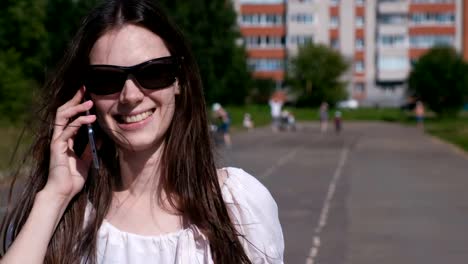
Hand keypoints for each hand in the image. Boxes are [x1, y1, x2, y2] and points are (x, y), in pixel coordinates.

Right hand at [43, 87, 96, 202]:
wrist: (65, 192)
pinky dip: (80, 123)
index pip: (70, 115)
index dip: (77, 104)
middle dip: (74, 99)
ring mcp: (57, 140)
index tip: (87, 94)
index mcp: (66, 138)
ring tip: (90, 103)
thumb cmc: (74, 178)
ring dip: (77, 107)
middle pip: (63, 111)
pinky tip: (91, 120)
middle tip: (85, 88)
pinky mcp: (57, 147)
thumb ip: (92, 147)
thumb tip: (101, 137)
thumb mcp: (87, 159)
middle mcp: (59, 136)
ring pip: (63, 116)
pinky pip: (67, 130)